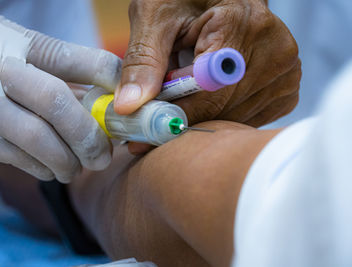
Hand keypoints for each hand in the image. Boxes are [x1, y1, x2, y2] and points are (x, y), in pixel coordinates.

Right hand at [0, 0, 121, 181]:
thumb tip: (106, 96)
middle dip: (89, 135)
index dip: (108, 81)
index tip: (126, 104)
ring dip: (66, 160)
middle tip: (104, 155)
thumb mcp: (8, 46)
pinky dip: (41, 168)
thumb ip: (52, 67)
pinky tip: (50, 168)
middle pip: (56, 102)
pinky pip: (15, 158)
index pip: (70, 58)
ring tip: (77, 167)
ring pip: (36, 139)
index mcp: (8, 38)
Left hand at [114, 0, 300, 126]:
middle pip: (222, 109)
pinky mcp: (285, 87)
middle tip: (154, 119)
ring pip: (234, 118)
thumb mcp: (155, 18)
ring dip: (202, 117)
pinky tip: (207, 98)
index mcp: (244, 23)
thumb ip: (143, 60)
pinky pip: (249, 118)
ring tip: (182, 97)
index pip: (209, 91)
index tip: (145, 127)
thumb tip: (130, 106)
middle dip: (184, 116)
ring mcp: (286, 72)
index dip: (175, 112)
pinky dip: (221, 116)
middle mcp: (276, 49)